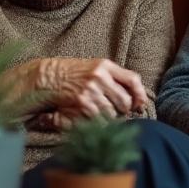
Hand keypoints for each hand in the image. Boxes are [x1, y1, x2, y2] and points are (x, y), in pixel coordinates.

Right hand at [28, 57, 148, 119]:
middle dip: (125, 110)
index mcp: (106, 65)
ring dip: (111, 117)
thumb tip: (135, 96)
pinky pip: (98, 118)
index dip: (140, 94)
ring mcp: (90, 89)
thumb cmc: (74, 74)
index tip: (141, 104)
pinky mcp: (81, 101)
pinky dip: (98, 122)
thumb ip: (114, 78)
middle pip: (125, 100)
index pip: (133, 79)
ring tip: (105, 113)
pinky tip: (93, 117)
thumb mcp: (95, 68)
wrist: (48, 77)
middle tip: (121, 112)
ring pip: (112, 112)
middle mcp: (100, 76)